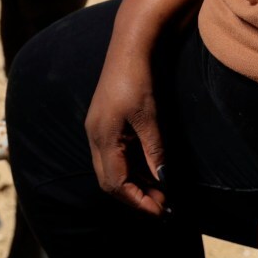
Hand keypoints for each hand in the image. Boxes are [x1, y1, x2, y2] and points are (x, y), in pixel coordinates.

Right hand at [83, 42, 166, 215]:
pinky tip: (149, 169)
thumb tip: (163, 181)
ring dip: (133, 183)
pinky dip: (130, 168)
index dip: (138, 200)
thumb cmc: (138, 79)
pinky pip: (113, 156)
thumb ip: (154, 151)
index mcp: (102, 137)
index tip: (162, 210)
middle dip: (134, 197)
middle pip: (109, 181)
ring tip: (160, 190)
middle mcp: (94, 137)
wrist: (129, 47)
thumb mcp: (150, 118)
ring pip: (110, 170)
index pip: (116, 183)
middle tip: (162, 204)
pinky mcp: (103, 123)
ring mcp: (96, 130)